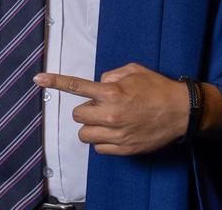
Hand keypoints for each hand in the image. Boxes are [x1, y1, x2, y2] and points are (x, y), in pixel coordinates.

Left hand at [34, 62, 190, 155]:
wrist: (183, 112)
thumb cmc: (158, 88)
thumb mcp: (133, 71)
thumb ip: (110, 76)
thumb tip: (98, 84)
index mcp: (112, 92)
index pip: (76, 87)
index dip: (55, 82)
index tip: (38, 79)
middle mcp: (111, 114)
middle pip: (78, 115)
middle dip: (86, 110)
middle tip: (101, 107)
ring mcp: (117, 134)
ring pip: (85, 134)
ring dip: (91, 127)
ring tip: (107, 121)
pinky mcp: (125, 149)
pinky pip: (99, 148)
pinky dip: (103, 141)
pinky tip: (115, 132)